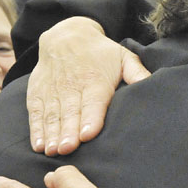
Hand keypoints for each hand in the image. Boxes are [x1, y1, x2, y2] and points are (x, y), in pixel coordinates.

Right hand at [27, 17, 150, 155]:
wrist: (66, 35)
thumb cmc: (100, 53)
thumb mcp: (123, 57)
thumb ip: (137, 72)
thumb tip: (151, 83)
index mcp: (95, 81)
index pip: (93, 102)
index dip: (91, 118)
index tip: (88, 134)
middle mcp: (72, 86)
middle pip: (70, 112)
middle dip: (68, 131)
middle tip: (68, 149)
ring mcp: (53, 91)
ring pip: (52, 115)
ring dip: (51, 134)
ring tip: (53, 151)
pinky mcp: (38, 94)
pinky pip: (36, 113)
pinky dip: (36, 129)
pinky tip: (38, 145)